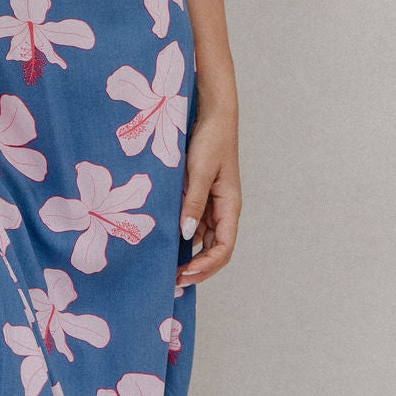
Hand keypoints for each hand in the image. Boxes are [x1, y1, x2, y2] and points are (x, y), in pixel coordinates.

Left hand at [176, 96, 240, 285]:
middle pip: (214, 249)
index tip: (184, 275)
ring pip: (203, 239)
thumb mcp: (200, 170)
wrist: (211, 112)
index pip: (223, 248)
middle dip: (197, 269)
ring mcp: (211, 202)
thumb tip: (187, 234)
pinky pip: (193, 222)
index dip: (206, 267)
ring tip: (167, 270)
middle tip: (172, 282)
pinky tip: (166, 244)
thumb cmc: (210, 139)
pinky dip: (183, 237)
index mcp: (230, 206)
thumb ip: (194, 201)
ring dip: (189, 256)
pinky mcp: (199, 194)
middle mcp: (222, 209)